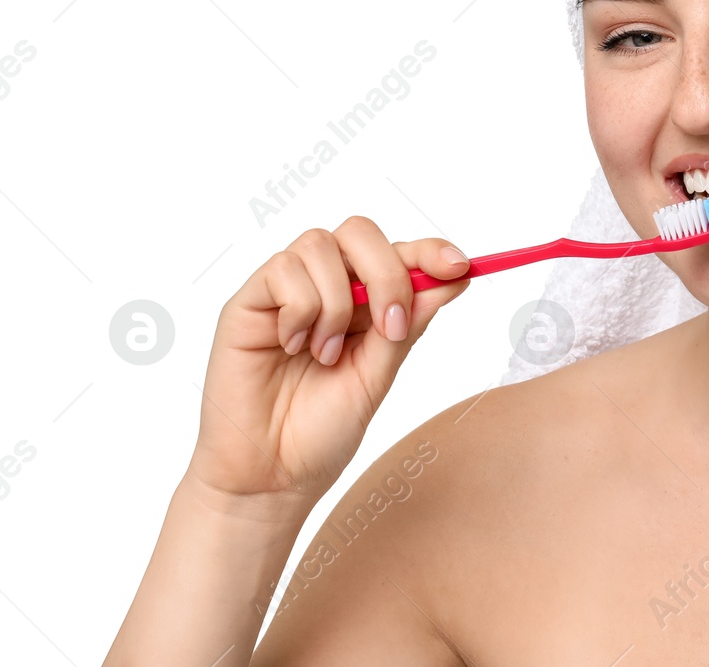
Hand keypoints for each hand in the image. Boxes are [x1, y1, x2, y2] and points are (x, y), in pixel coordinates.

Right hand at [185, 216, 471, 512]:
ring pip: (320, 245)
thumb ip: (408, 324)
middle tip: (389, 326)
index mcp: (364, 303)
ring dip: (337, 303)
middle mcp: (325, 288)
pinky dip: (299, 309)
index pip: (398, 253)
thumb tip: (453, 277)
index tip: (460, 266)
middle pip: (359, 232)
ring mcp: (284, 292)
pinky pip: (282, 270)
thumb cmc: (321, 431)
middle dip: (387, 271)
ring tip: (326, 354)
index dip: (430, 250)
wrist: (272, 476)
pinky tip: (292, 347)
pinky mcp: (248, 303)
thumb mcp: (379, 375)